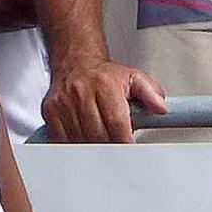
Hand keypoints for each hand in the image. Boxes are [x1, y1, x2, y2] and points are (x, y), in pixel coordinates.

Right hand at [42, 58, 166, 142]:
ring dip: (93, 146)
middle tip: (116, 144)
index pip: (116, 122)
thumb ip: (151, 93)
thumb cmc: (104, 76)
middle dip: (110, 145)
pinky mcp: (50, 111)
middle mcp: (81, 92)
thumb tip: (161, 108)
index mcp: (104, 84)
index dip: (124, 140)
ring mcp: (63, 103)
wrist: (76, 64)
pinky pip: (62, 139)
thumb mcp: (134, 78)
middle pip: (98, 135)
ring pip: (80, 140)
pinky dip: (74, 145)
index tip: (129, 147)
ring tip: (101, 139)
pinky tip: (84, 139)